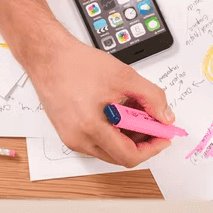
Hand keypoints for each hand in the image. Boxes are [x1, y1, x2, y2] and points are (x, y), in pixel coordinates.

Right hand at [25, 29, 174, 166]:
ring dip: (127, 136)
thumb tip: (165, 116)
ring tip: (135, 112)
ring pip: (108, 149)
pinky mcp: (68, 132)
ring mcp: (71, 137)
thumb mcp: (124, 76)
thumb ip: (151, 97)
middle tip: (153, 123)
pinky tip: (119, 112)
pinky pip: (96, 141)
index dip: (152, 148)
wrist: (48, 56)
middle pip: (119, 156)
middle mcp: (78, 139)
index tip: (163, 137)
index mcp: (90, 127)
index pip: (129, 156)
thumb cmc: (75, 64)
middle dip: (141, 142)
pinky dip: (113, 131)